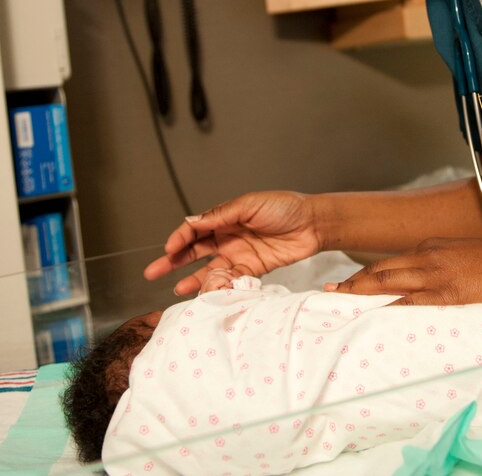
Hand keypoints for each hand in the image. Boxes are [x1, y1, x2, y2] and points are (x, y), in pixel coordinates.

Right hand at [143, 190, 322, 295]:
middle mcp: (230, 236)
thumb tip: (191, 222)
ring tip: (177, 289)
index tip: (168, 249)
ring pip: (210, 268)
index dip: (180, 238)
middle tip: (153, 271)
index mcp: (226, 217)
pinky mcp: (253, 270)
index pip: (196, 229)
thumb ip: (220, 215)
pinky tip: (207, 292)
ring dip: (193, 278)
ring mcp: (240, 254)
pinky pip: (231, 279)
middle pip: (196, 250)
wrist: (313, 223)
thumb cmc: (285, 207)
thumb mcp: (249, 205)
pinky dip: (219, 286)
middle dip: (174, 261)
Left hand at [326, 237, 481, 305]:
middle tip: (329, 293)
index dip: (366, 273)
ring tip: (338, 304)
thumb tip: (433, 282)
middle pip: (380, 270)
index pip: (391, 262)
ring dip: (359, 294)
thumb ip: (445, 265)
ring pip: (386, 284)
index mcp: (432, 246)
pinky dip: (386, 310)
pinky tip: (371, 319)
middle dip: (352, 283)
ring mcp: (435, 275)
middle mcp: (428, 256)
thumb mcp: (466, 256)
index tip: (349, 283)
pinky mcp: (446, 294)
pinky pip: (408, 304)